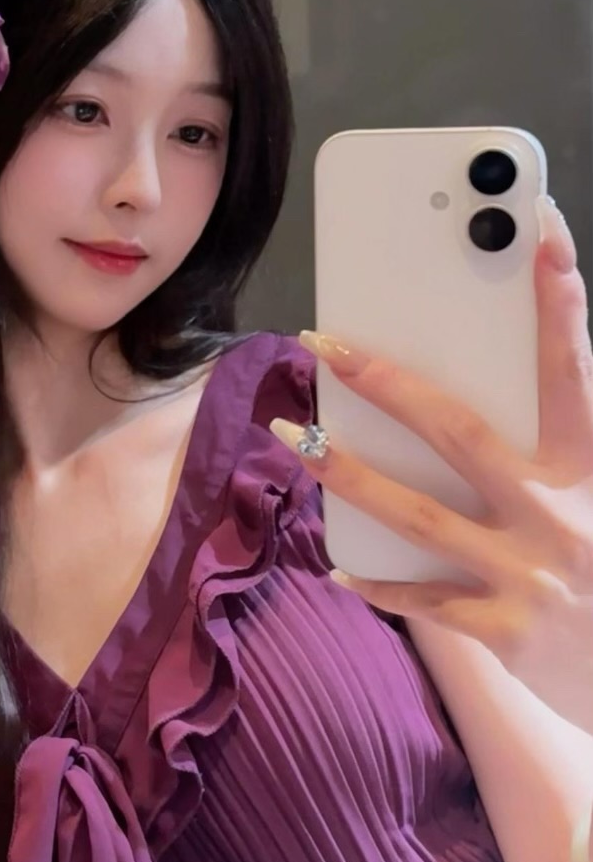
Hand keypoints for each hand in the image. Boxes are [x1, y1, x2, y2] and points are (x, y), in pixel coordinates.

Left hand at [271, 195, 592, 733]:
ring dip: (351, 474)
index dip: (557, 299)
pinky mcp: (509, 631)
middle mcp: (560, 513)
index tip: (535, 229)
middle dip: (388, 383)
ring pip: (421, 516)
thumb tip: (511, 404)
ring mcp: (530, 573)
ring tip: (296, 439)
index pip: (571, 371)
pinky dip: (381, 586)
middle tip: (326, 343)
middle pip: (461, 433)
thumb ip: (567, 452)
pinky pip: (428, 602)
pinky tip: (335, 569)